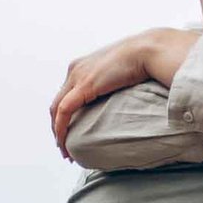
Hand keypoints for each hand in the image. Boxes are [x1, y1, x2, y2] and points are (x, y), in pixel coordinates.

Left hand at [51, 27, 195, 153]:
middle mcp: (75, 70)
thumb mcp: (119, 76)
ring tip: (66, 152)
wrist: (147, 51)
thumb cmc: (141, 61)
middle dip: (57, 128)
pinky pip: (64, 110)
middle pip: (56, 104)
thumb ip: (110, 88)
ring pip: (56, 109)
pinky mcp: (84, 85)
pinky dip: (60, 128)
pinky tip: (64, 143)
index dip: (63, 118)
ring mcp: (77, 76)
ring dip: (58, 132)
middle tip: (64, 148)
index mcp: (81, 67)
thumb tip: (116, 103)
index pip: (64, 95)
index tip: (69, 136)